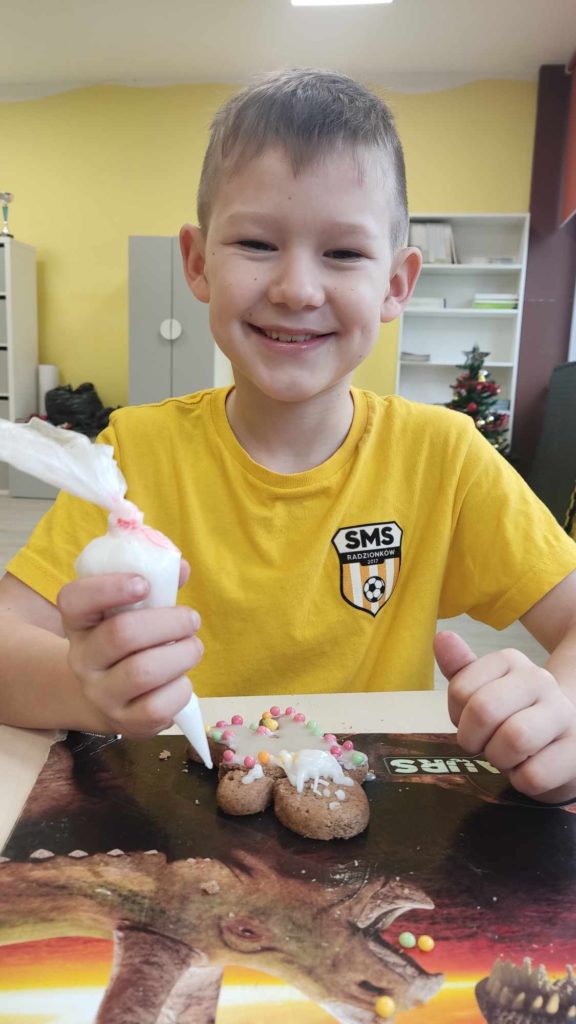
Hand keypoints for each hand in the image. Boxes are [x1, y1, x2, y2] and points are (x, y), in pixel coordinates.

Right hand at [57, 563, 202, 737]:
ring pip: (143, 671)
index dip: (109, 588)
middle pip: (121, 634)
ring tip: (193, 647)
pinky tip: (181, 679)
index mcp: (79, 622)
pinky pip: (158, 706)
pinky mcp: (125, 722)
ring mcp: (100, 694)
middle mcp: (82, 659)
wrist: (113, 695)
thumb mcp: (133, 610)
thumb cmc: (131, 640)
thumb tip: (180, 567)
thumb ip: (157, 585)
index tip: (144, 584)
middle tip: (191, 619)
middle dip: (169, 622)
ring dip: (182, 654)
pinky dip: (181, 688)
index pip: (75, 600)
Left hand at [434, 631, 575, 803]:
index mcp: (510, 660)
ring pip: (514, 740)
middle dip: (473, 739)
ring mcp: (563, 713)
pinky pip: (533, 775)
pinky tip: (530, 768)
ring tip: (508, 755)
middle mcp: (539, 680)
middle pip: (484, 710)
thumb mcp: (483, 690)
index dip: (457, 717)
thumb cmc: (513, 715)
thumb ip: (459, 668)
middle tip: (483, 744)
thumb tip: (442, 637)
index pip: (460, 690)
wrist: (564, 739)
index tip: (473, 723)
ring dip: (499, 759)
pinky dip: (521, 780)